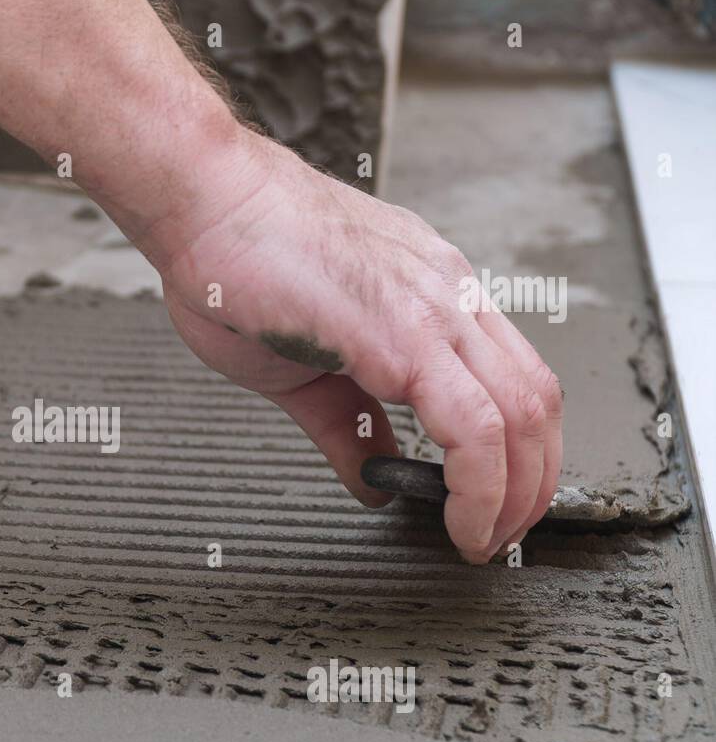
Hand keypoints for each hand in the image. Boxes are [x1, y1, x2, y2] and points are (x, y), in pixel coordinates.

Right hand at [142, 130, 562, 563]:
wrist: (204, 202)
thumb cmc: (237, 262)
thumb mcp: (303, 368)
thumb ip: (348, 426)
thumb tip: (373, 479)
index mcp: (431, 296)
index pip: (512, 381)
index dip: (519, 454)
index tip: (494, 506)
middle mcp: (448, 296)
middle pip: (538, 402)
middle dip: (532, 485)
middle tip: (502, 536)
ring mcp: (434, 309)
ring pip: (523, 416)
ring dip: (515, 494)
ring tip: (484, 539)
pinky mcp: (405, 333)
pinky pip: (475, 426)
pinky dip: (481, 487)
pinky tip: (461, 522)